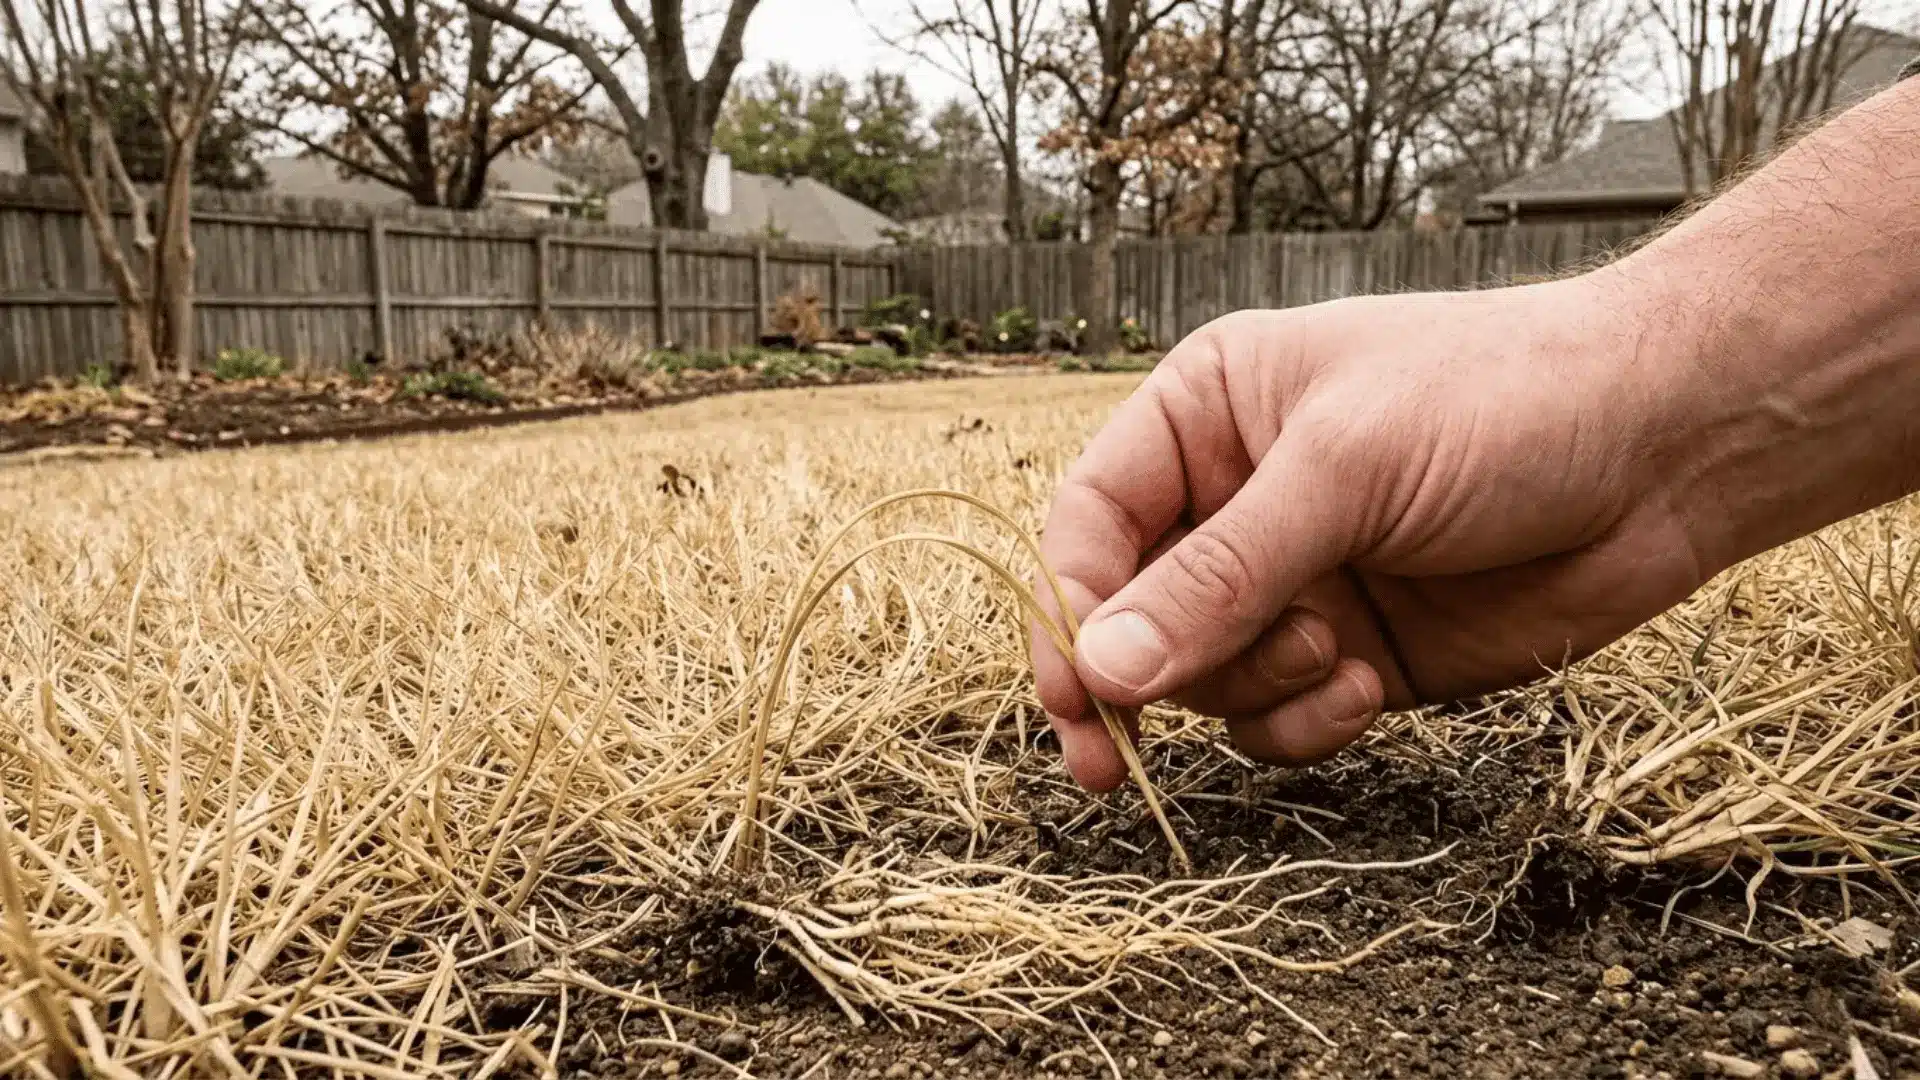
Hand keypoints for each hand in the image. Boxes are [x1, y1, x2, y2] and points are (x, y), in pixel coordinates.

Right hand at [1030, 274, 1711, 790]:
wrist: (1669, 448)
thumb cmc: (1504, 401)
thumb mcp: (1344, 470)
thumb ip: (1218, 577)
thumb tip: (1102, 670)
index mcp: (1208, 416)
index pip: (1091, 523)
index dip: (1071, 610)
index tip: (1072, 696)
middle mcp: (1237, 502)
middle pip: (1132, 618)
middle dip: (1155, 672)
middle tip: (1126, 749)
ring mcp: (1295, 584)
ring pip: (1203, 680)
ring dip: (1249, 689)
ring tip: (1332, 651)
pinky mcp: (1353, 656)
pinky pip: (1277, 722)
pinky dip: (1306, 724)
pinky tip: (1366, 688)